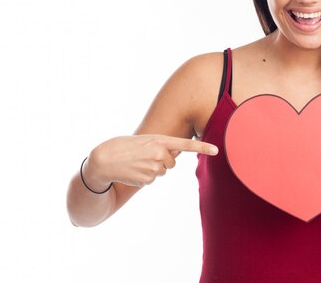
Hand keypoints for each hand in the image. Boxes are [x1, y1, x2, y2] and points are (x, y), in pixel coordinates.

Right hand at [83, 134, 218, 188]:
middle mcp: (159, 153)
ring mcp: (154, 167)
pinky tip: (133, 171)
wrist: (103, 160)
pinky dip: (144, 177)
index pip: (186, 144)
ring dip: (152, 169)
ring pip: (162, 172)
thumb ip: (161, 145)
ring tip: (136, 163)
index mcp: (159, 140)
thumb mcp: (144, 140)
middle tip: (144, 156)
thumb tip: (175, 154)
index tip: (217, 150)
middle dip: (162, 161)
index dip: (202, 147)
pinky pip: (152, 180)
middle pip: (172, 162)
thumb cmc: (123, 147)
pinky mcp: (147, 179)